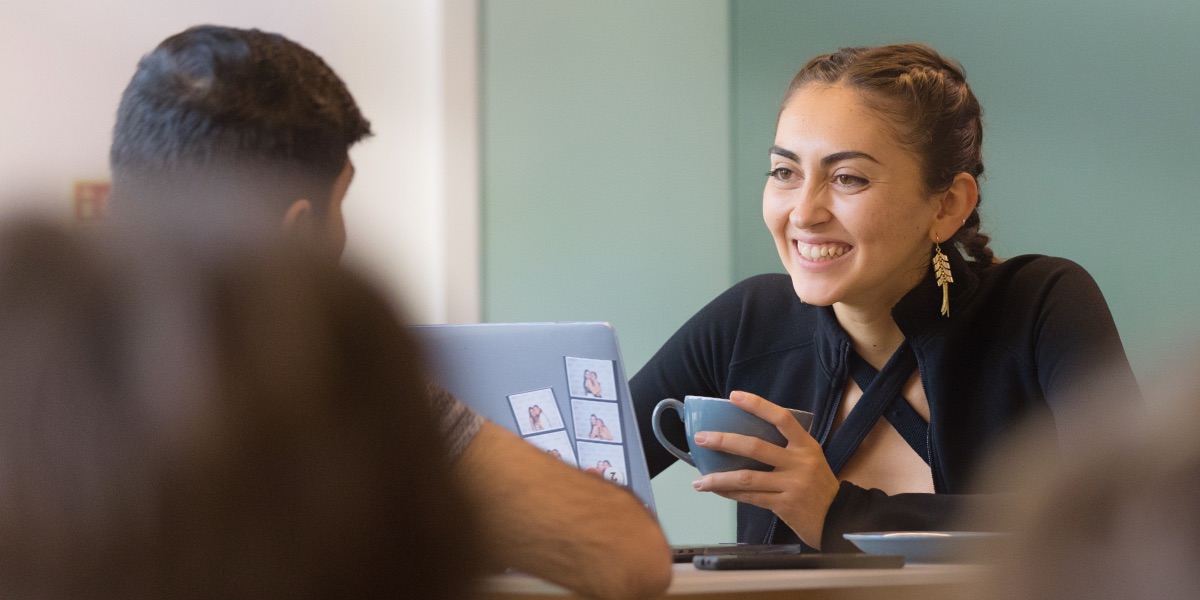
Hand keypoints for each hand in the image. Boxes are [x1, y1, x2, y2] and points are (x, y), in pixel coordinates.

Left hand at [690, 391, 839, 547]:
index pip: (782, 418)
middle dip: (724, 441)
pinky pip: (750, 497)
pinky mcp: (784, 504)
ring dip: (719, 478)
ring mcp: (792, 484)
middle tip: (701, 438)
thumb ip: (785, 449)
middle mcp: (799, 462)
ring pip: (747, 478)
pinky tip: (716, 490)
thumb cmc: (818, 486)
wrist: (838, 518)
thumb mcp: (809, 460)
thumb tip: (743, 439)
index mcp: (806, 445)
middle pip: (756, 447)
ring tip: (699, 480)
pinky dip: (730, 493)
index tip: (734, 396)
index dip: (757, 405)